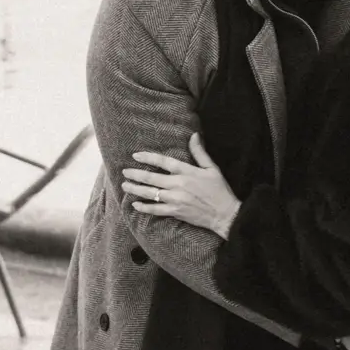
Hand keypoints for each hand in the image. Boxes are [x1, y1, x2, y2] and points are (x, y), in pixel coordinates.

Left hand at [122, 133, 240, 238]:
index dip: (148, 158)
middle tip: (125, 172)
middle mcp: (178, 185)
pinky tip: (136, 204)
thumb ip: (200, 152)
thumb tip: (194, 135)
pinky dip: (145, 207)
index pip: (163, 162)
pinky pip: (156, 210)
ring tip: (125, 186)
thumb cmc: (219, 190)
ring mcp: (175, 200)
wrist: (224, 214)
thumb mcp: (212, 168)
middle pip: (152, 178)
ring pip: (151, 194)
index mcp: (187, 172)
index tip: (135, 155)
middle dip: (136, 174)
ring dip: (136, 189)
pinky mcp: (175, 212)